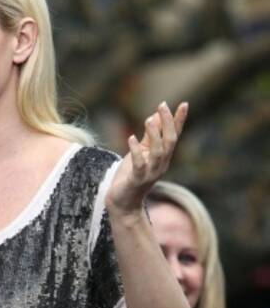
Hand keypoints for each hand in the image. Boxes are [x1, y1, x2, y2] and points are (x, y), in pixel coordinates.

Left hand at [106, 101, 187, 215]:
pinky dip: (136, 151)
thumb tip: (156, 115)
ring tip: (148, 119)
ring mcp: (150, 173)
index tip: (184, 104)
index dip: (179, 121)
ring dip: (154, 135)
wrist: (122, 203)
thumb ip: (149, 136)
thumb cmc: (131, 176)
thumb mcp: (142, 152)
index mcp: (163, 157)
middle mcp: (160, 164)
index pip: (174, 136)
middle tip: (162, 106)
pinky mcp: (137, 180)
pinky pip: (139, 165)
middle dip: (167, 123)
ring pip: (158, 152)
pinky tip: (131, 138)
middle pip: (169, 142)